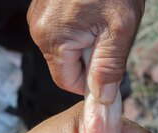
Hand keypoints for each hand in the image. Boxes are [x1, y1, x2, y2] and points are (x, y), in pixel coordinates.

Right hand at [27, 0, 143, 101]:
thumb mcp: (119, 29)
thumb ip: (109, 68)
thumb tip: (102, 99)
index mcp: (52, 38)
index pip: (67, 82)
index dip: (91, 82)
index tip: (110, 68)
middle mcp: (38, 29)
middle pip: (65, 66)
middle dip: (89, 60)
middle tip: (110, 35)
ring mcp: (39, 16)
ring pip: (64, 49)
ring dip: (86, 43)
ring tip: (102, 19)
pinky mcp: (43, 6)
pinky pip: (62, 31)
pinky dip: (80, 29)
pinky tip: (93, 10)